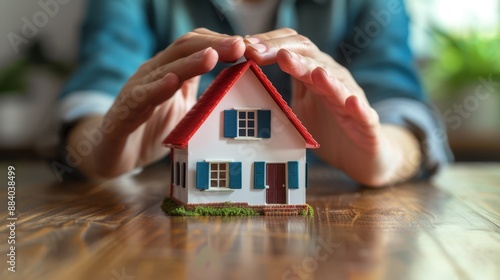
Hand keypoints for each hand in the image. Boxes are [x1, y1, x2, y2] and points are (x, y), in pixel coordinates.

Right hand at [68, 28, 244, 178]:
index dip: (219, 42)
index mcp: (168, 70)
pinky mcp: (122, 114)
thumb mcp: (183, 108)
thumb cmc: (149, 127)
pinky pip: (140, 99)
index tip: (246, 45)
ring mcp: (136, 92)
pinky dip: (156, 89)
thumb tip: (236, 82)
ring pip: (163, 70)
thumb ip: (203, 92)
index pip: (193, 46)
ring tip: (212, 56)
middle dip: (212, 45)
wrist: (110, 152)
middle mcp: (152, 74)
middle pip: (181, 50)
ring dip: (189, 63)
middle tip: (239, 45)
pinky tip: (171, 82)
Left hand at [244, 28, 419, 185]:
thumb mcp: (297, 107)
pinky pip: (363, 114)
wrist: (361, 154)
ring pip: (338, 84)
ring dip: (324, 77)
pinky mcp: (366, 124)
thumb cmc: (328, 126)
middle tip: (265, 53)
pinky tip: (350, 102)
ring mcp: (351, 101)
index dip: (273, 44)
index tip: (248, 46)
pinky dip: (357, 107)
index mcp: (315, 75)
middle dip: (289, 56)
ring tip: (313, 72)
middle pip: (313, 60)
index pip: (296, 48)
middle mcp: (334, 81)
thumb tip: (243, 82)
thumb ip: (277, 92)